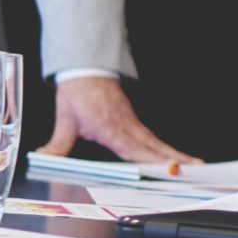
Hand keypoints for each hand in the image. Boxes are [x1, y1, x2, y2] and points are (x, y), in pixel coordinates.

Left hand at [36, 75, 198, 164]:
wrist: (86, 70)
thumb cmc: (78, 93)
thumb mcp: (65, 119)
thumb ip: (57, 143)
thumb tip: (43, 157)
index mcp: (110, 128)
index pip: (134, 149)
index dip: (152, 160)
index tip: (169, 166)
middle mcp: (125, 127)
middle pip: (154, 146)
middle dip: (175, 158)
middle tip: (194, 168)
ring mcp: (131, 123)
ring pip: (156, 142)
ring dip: (175, 153)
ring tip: (194, 163)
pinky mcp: (133, 121)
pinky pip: (151, 137)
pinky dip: (164, 147)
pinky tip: (173, 155)